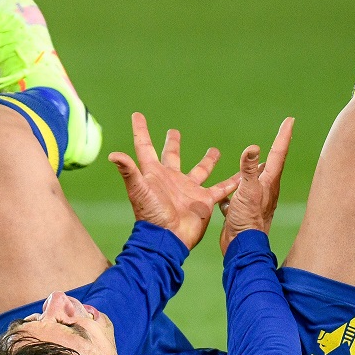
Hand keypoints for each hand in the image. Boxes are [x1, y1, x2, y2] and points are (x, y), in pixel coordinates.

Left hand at [109, 112, 240, 249]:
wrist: (168, 239)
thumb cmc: (152, 215)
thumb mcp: (139, 190)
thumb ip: (129, 171)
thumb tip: (113, 154)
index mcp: (154, 173)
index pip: (145, 147)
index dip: (141, 131)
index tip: (137, 115)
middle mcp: (171, 179)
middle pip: (172, 156)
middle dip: (173, 143)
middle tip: (174, 131)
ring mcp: (188, 189)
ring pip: (200, 170)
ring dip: (208, 161)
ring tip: (215, 150)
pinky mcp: (204, 200)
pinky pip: (221, 189)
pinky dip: (231, 182)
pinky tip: (242, 175)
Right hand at [218, 117, 293, 254]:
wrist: (241, 246)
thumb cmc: (247, 219)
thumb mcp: (247, 190)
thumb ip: (249, 169)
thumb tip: (253, 148)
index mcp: (269, 181)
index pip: (278, 152)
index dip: (283, 135)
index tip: (290, 120)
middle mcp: (264, 189)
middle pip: (270, 165)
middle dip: (274, 150)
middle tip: (281, 136)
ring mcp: (253, 200)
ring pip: (252, 180)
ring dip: (250, 171)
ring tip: (250, 162)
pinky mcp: (242, 210)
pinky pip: (236, 196)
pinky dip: (231, 192)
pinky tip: (224, 196)